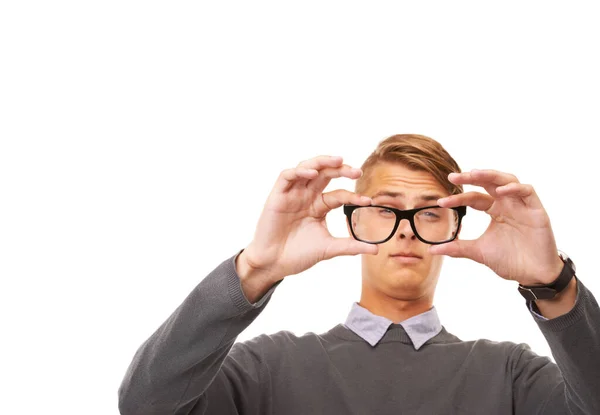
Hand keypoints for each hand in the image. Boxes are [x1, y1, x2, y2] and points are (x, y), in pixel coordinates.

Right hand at [239, 155, 377, 282]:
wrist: (274, 264)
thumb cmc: (298, 255)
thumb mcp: (328, 248)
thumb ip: (351, 246)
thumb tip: (376, 250)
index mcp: (319, 206)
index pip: (339, 195)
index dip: (353, 195)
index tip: (367, 201)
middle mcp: (307, 196)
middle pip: (325, 174)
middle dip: (341, 169)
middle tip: (357, 171)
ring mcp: (292, 194)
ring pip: (307, 168)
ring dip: (322, 162)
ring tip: (338, 161)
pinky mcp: (278, 195)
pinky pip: (288, 176)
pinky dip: (299, 172)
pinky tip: (312, 173)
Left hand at [428, 169, 563, 285]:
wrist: (533, 276)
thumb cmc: (511, 261)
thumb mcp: (479, 252)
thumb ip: (458, 248)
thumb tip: (432, 250)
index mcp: (495, 211)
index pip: (474, 198)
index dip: (458, 198)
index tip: (441, 202)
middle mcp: (508, 204)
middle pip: (489, 182)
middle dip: (471, 177)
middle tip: (453, 176)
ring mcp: (522, 206)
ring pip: (508, 180)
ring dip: (491, 176)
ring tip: (474, 174)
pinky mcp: (538, 211)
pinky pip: (528, 192)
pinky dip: (515, 189)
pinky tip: (501, 191)